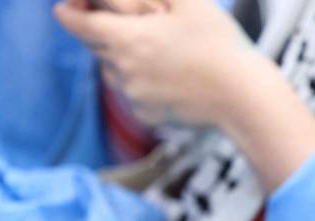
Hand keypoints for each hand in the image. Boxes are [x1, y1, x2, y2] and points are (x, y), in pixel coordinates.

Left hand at [54, 0, 314, 191]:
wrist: (244, 98)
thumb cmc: (220, 45)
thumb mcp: (189, 2)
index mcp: (128, 38)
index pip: (76, 23)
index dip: (70, 12)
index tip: (71, 6)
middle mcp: (123, 70)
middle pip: (96, 46)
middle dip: (106, 33)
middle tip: (139, 26)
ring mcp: (135, 96)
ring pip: (114, 72)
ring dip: (124, 59)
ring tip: (160, 53)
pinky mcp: (148, 114)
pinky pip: (133, 94)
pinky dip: (143, 83)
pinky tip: (172, 77)